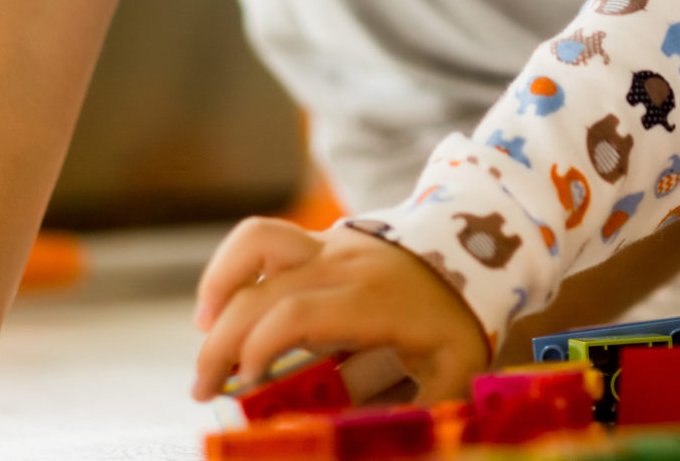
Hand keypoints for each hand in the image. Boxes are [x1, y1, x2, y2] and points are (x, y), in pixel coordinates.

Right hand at [193, 218, 489, 405]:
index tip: (245, 385)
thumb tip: (382, 447)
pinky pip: (263, 239)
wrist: (476, 247)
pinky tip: (216, 306)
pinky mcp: (318, 239)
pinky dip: (230, 267)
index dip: (261, 345)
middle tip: (204, 389)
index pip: (298, 312)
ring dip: (218, 290)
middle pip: (264, 291)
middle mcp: (344, 264)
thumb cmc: (460, 316)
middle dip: (223, 342)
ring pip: (255, 246)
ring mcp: (329, 244)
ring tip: (204, 339)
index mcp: (373, 299)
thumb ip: (423, 412)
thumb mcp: (456, 369)